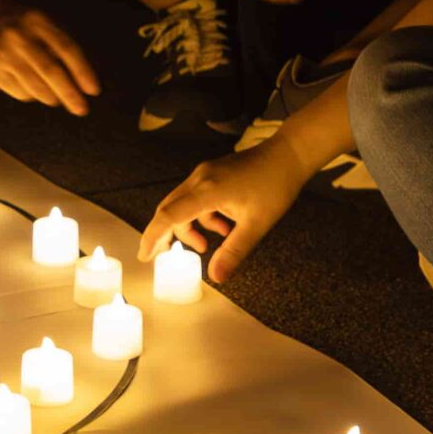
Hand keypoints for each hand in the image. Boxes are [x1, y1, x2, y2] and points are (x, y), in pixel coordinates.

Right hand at [0, 3, 99, 115]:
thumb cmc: (25, 24)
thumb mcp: (45, 23)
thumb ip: (63, 45)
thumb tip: (83, 82)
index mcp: (38, 21)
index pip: (66, 48)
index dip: (82, 71)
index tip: (93, 91)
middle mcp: (18, 37)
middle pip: (49, 70)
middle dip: (69, 93)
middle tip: (81, 110)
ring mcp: (2, 54)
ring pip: (34, 87)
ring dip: (51, 97)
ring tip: (55, 96)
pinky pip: (19, 92)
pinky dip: (31, 95)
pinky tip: (30, 85)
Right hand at [141, 139, 313, 283]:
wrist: (288, 155)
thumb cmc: (275, 187)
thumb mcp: (257, 225)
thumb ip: (234, 251)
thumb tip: (216, 278)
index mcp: (208, 190)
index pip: (169, 215)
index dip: (153, 237)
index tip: (144, 256)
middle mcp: (199, 179)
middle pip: (168, 209)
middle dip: (164, 234)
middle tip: (160, 256)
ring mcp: (204, 173)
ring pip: (182, 204)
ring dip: (190, 227)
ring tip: (207, 244)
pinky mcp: (211, 173)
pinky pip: (195, 198)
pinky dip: (202, 216)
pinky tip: (224, 226)